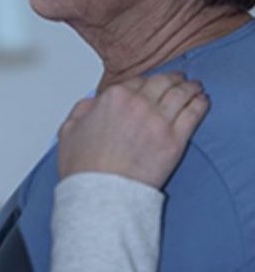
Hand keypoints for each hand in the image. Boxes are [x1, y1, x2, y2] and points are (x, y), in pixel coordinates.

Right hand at [57, 73, 208, 187]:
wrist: (100, 193)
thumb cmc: (83, 166)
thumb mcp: (69, 128)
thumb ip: (82, 109)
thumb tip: (94, 104)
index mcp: (113, 97)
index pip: (135, 81)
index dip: (143, 82)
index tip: (149, 85)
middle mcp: (137, 104)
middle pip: (161, 83)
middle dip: (171, 78)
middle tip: (178, 78)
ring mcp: (158, 122)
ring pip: (180, 94)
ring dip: (189, 87)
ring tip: (194, 86)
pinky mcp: (174, 141)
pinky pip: (193, 114)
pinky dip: (199, 104)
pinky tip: (202, 100)